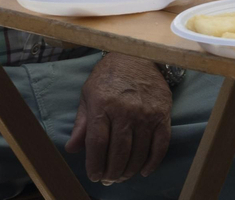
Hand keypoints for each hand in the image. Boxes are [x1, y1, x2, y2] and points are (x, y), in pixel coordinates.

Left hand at [66, 54, 172, 183]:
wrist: (138, 54)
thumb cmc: (109, 76)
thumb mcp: (88, 94)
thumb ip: (82, 123)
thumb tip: (72, 149)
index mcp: (102, 104)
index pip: (98, 144)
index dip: (95, 164)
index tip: (94, 176)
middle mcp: (125, 110)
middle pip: (119, 152)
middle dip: (112, 172)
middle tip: (108, 180)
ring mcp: (146, 113)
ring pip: (138, 152)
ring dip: (129, 171)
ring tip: (122, 176)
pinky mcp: (163, 114)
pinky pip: (160, 145)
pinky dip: (152, 162)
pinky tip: (143, 171)